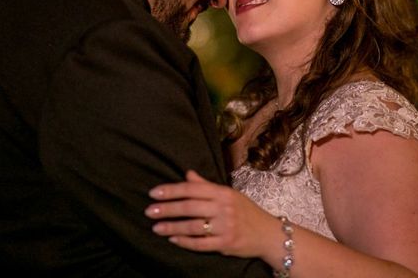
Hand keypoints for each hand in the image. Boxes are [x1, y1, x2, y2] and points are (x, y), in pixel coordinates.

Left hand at [145, 170, 276, 257]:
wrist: (268, 233)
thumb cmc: (246, 211)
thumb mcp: (228, 194)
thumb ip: (206, 186)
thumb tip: (187, 174)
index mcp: (222, 192)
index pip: (192, 189)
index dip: (171, 190)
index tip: (154, 193)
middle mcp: (223, 208)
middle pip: (190, 206)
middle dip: (167, 209)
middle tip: (149, 211)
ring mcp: (225, 226)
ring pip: (193, 226)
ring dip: (172, 227)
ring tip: (156, 227)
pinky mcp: (226, 243)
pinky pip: (200, 243)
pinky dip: (185, 242)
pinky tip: (173, 239)